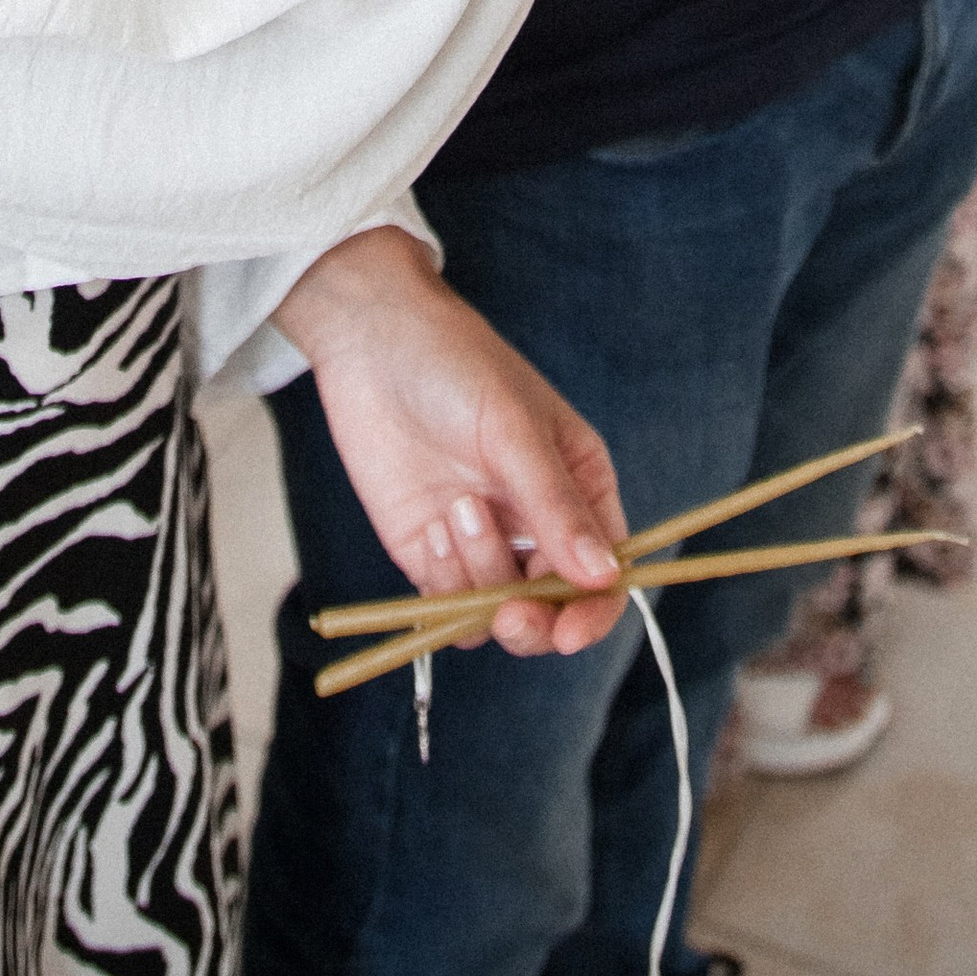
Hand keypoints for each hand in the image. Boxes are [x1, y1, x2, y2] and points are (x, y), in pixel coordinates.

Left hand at [276, 227, 629, 656]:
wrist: (372, 343)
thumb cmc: (458, 366)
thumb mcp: (515, 432)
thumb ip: (555, 507)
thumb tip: (603, 577)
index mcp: (579, 488)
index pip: (604, 575)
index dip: (593, 613)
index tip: (567, 632)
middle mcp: (535, 524)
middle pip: (552, 610)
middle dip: (532, 620)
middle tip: (508, 613)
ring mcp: (482, 542)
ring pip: (496, 612)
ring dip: (478, 576)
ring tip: (456, 508)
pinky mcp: (431, 552)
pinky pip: (446, 604)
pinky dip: (442, 582)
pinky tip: (432, 527)